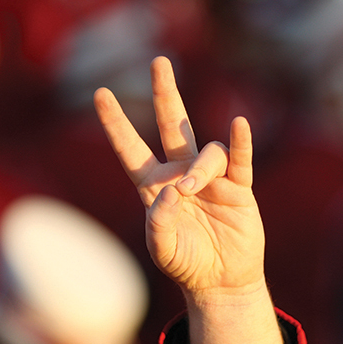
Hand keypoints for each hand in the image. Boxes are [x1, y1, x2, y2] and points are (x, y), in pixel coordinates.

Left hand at [95, 56, 282, 343]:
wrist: (220, 281)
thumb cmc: (185, 264)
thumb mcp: (162, 248)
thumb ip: (158, 221)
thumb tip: (172, 188)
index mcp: (154, 186)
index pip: (131, 149)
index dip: (117, 123)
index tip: (101, 94)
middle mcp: (180, 174)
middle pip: (171, 125)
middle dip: (165, 93)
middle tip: (159, 62)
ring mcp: (211, 179)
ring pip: (206, 151)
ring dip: (200, 166)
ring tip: (193, 188)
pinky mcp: (238, 188)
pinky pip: (240, 160)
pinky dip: (241, 143)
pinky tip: (238, 125)